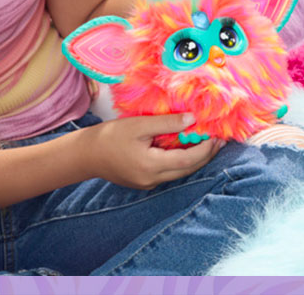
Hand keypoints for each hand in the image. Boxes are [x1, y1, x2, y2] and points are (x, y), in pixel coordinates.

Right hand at [81, 113, 225, 189]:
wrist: (85, 155)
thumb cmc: (109, 137)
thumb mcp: (138, 125)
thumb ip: (166, 123)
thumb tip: (192, 120)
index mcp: (152, 166)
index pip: (188, 160)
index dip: (205, 149)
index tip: (216, 136)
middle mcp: (153, 179)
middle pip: (187, 170)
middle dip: (204, 156)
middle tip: (218, 141)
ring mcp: (148, 183)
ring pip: (179, 173)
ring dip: (193, 159)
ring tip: (205, 143)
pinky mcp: (143, 182)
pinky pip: (168, 172)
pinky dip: (180, 161)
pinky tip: (183, 149)